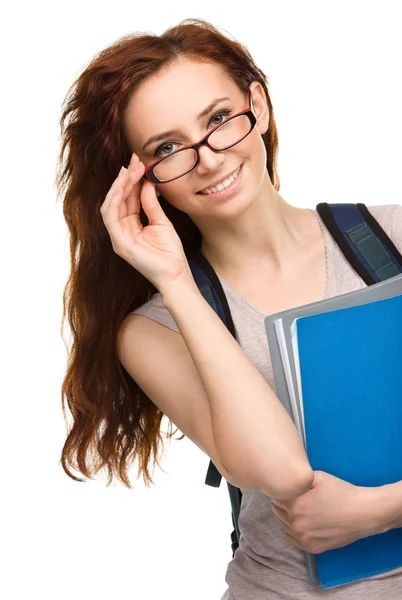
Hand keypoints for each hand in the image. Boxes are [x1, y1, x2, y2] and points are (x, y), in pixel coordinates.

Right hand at [100, 153, 195, 294]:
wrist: (176, 273)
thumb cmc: (170, 252)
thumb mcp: (162, 222)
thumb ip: (151, 204)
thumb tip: (146, 182)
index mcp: (130, 225)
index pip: (127, 199)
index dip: (131, 180)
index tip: (139, 163)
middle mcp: (121, 230)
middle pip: (117, 199)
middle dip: (125, 179)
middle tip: (134, 160)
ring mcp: (118, 238)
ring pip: (110, 205)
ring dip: (119, 186)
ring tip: (129, 170)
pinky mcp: (119, 243)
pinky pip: (110, 217)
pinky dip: (114, 199)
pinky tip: (123, 185)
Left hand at [271, 471, 382, 553]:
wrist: (363, 513)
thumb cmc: (341, 491)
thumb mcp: (317, 477)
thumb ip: (297, 480)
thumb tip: (284, 480)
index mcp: (294, 505)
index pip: (274, 496)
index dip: (280, 490)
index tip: (288, 487)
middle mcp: (296, 524)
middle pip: (277, 511)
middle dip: (282, 503)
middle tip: (294, 497)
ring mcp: (304, 538)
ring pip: (284, 525)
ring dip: (287, 517)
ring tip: (301, 509)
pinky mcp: (312, 548)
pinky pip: (292, 540)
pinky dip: (293, 531)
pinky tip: (302, 522)